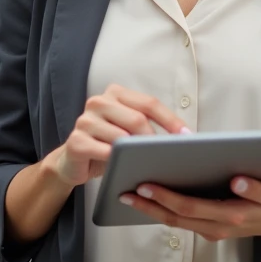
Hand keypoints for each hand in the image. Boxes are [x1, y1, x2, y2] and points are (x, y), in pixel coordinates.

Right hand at [44, 84, 190, 188]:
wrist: (73, 161)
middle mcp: (98, 102)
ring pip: (121, 136)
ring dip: (137, 153)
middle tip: (169, 155)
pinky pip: (104, 152)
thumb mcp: (128, 130)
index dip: (170, 120)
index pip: (149, 103)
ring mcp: (85, 120)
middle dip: (155, 139)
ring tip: (150, 163)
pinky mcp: (76, 141)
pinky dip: (118, 161)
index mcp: (115, 93)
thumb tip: (180, 137)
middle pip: (137, 119)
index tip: (186, 136)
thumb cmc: (107, 144)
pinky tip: (125, 168)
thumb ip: (146, 126)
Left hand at [121, 176, 260, 242]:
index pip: (193, 207)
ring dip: (151, 209)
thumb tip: (238, 181)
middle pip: (177, 216)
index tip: (147, 185)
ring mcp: (214, 229)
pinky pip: (183, 220)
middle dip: (150, 203)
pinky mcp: (211, 226)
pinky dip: (163, 210)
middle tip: (126, 189)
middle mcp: (220, 225)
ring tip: (129, 193)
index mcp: (234, 215)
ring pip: (176, 221)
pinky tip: (149, 197)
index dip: (168, 197)